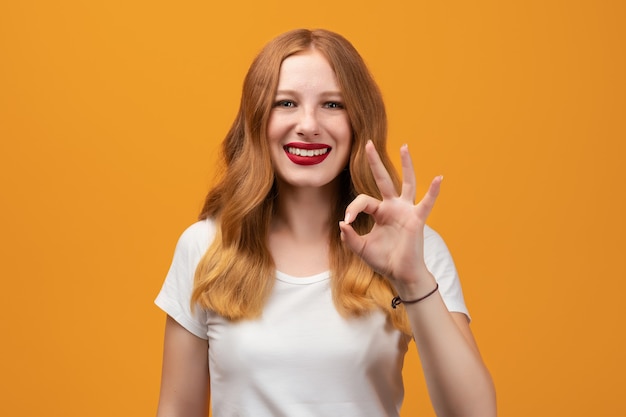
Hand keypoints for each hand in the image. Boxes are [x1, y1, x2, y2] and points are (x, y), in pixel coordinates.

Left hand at [339, 140, 441, 296]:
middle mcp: (393, 207)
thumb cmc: (384, 261)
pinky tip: (439, 178)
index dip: (352, 209)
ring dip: (406, 165)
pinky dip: (433, 191)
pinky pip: (427, 203)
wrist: (401, 274)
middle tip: (367, 143)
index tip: (347, 222)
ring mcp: (406, 211)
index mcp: (379, 212)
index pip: (363, 201)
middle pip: (383, 179)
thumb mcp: (361, 248)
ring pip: (407, 183)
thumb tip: (342, 223)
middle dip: (375, 162)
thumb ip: (349, 237)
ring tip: (404, 147)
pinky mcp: (417, 219)